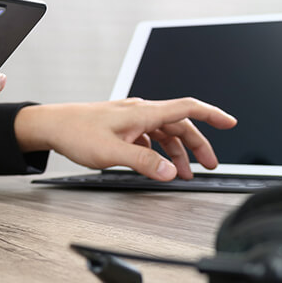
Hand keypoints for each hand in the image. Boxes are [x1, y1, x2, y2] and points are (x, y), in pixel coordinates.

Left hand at [13, 98, 236, 179]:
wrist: (51, 125)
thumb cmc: (76, 132)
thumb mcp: (111, 152)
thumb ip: (142, 163)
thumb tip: (169, 171)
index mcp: (143, 112)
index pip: (187, 108)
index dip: (212, 115)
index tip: (230, 123)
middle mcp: (140, 112)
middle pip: (179, 125)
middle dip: (198, 145)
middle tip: (210, 165)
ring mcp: (131, 119)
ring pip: (164, 133)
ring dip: (176, 152)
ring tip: (183, 174)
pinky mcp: (122, 127)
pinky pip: (148, 138)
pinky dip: (157, 152)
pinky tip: (155, 166)